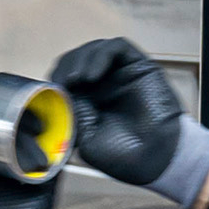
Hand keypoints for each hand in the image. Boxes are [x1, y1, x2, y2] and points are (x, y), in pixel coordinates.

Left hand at [52, 35, 192, 190]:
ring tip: (76, 80)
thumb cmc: (125, 156)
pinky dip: (99, 56)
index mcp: (88, 101)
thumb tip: (59, 94)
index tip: (48, 91)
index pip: (65, 77)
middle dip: (64, 68)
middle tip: (61, 83)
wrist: (159, 159)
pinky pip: (116, 48)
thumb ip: (73, 113)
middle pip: (76, 60)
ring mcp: (120, 74)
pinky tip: (91, 75)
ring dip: (79, 61)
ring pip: (93, 50)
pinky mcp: (138, 65)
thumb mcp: (86, 139)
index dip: (55, 79)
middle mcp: (103, 84)